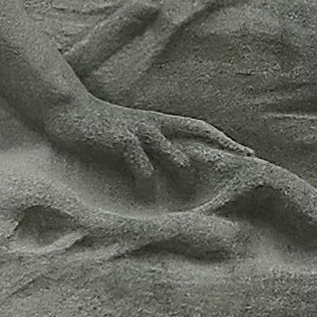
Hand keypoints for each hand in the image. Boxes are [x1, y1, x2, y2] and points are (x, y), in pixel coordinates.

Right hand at [48, 88, 240, 199]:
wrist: (67, 111)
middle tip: (233, 182)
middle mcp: (156, 124)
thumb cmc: (97, 128)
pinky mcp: (124, 141)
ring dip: (182, 183)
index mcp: (158, 121)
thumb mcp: (127, 133)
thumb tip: (164, 167)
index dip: (225, 140)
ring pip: (176, 160)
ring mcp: (141, 131)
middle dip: (217, 161)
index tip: (249, 152)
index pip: (201, 128)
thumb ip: (147, 147)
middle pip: (198, 142)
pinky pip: (144, 169)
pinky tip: (146, 200)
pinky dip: (148, 186)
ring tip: (187, 205)